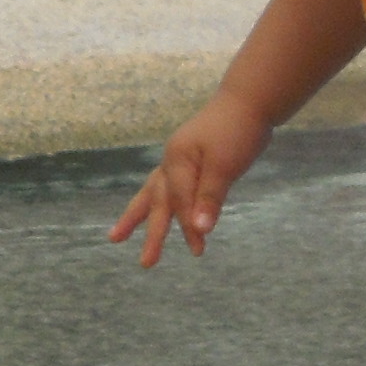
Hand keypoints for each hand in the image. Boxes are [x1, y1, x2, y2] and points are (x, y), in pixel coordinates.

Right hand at [110, 93, 272, 264]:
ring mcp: (178, 160)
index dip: (188, 226)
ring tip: (116, 237)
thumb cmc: (237, 130)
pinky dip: (164, 202)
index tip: (198, 248)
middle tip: (146, 265)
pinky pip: (170, 187)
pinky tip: (162, 212)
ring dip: (138, 216)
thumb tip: (199, 230)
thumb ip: (210, 197)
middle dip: (152, 233)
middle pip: (158, 202)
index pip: (179, 202)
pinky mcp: (190, 160)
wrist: (249, 100)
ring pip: (154, 193)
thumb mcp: (225, 165)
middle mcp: (172, 161)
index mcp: (177, 161)